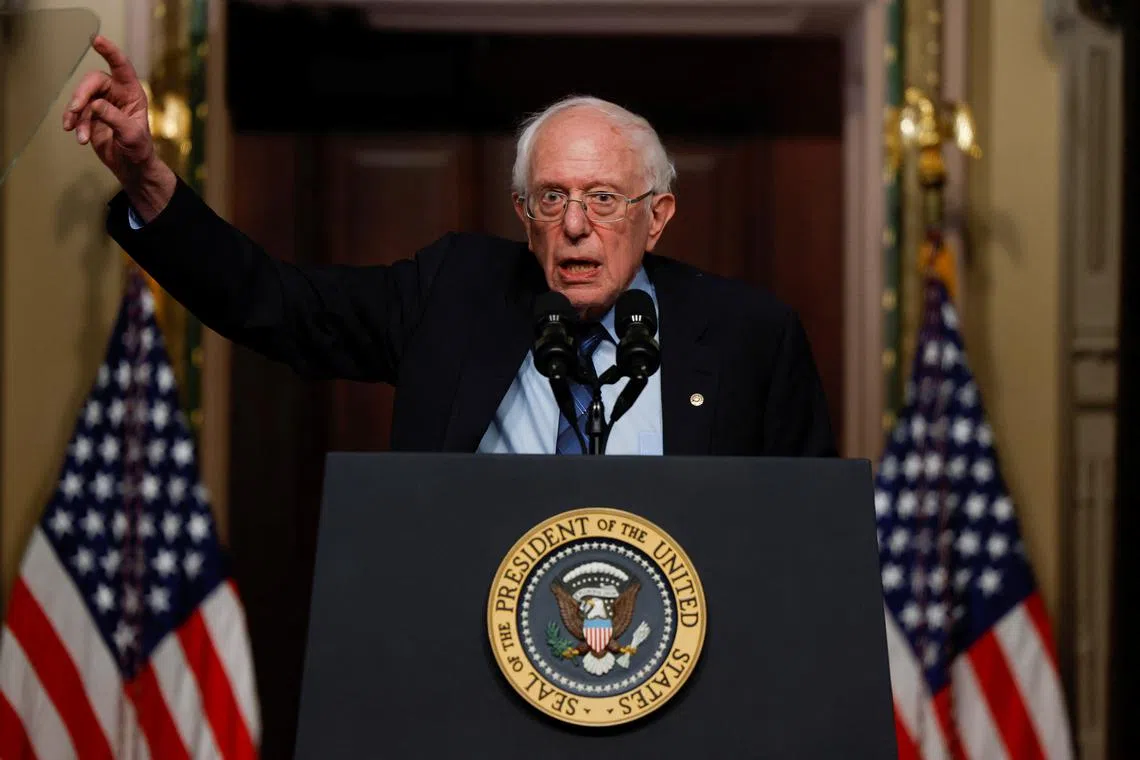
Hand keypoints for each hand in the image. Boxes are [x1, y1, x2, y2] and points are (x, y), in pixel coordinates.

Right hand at [62, 35, 174, 220]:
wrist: (131, 167)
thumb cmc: (139, 149)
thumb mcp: (132, 134)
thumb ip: (115, 118)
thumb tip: (95, 105)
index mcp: (132, 93)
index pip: (121, 67)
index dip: (110, 52)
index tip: (97, 40)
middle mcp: (116, 94)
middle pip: (92, 82)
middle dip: (81, 94)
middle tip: (76, 110)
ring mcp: (102, 104)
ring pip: (81, 99)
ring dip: (75, 115)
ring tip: (76, 133)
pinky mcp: (90, 116)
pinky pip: (76, 114)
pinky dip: (74, 124)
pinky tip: (78, 138)